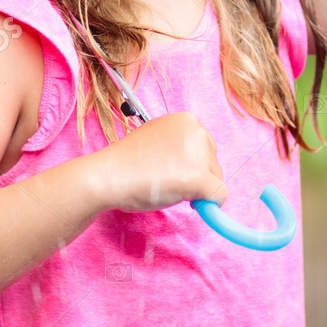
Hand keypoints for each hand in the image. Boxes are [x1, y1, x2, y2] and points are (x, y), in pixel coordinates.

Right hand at [92, 112, 227, 211]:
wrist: (108, 176)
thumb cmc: (126, 162)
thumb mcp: (157, 141)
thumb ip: (178, 149)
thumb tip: (199, 170)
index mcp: (186, 120)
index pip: (204, 147)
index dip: (192, 164)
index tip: (174, 172)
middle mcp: (196, 131)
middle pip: (213, 163)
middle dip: (197, 177)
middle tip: (169, 183)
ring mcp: (198, 155)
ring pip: (216, 180)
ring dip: (197, 191)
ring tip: (167, 188)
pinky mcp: (199, 178)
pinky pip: (218, 196)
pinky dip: (210, 206)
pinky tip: (192, 205)